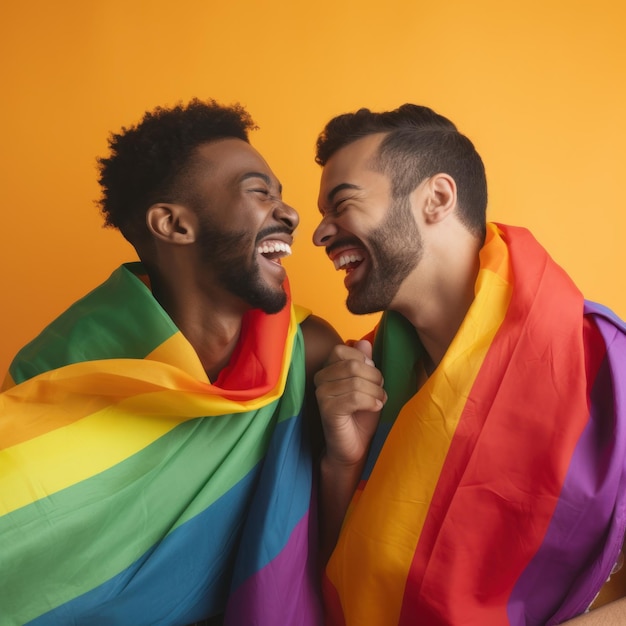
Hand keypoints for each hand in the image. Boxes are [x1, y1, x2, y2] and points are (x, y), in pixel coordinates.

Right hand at [314, 340, 385, 467]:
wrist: (356, 446)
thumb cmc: (362, 414)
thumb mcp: (369, 384)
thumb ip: (366, 363)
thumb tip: (364, 342)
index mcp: (328, 368)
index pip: (343, 350)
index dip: (365, 362)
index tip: (374, 378)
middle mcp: (320, 378)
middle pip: (352, 366)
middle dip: (374, 378)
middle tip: (381, 391)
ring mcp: (321, 394)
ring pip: (355, 381)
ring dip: (375, 392)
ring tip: (379, 401)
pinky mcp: (326, 410)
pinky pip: (353, 397)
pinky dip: (370, 401)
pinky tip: (375, 407)